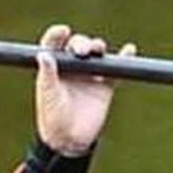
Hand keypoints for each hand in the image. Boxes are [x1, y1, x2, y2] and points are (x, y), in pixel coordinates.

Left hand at [34, 23, 135, 156]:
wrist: (70, 141)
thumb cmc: (53, 119)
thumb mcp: (48, 96)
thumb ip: (47, 75)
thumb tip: (43, 54)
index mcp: (53, 69)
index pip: (53, 45)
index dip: (56, 35)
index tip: (62, 31)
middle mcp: (71, 69)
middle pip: (77, 46)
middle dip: (81, 43)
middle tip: (81, 51)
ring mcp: (88, 76)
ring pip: (96, 54)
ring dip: (97, 47)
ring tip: (97, 49)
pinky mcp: (104, 86)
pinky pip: (115, 69)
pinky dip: (123, 59)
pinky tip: (128, 51)